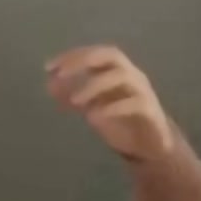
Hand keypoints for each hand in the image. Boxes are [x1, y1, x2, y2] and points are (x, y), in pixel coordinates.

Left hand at [46, 46, 174, 162]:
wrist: (152, 146)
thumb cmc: (122, 122)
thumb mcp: (92, 109)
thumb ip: (73, 97)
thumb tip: (50, 85)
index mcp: (117, 71)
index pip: (95, 54)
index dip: (72, 56)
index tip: (48, 67)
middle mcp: (132, 75)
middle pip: (111, 56)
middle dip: (83, 61)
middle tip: (61, 75)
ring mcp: (143, 91)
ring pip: (121, 76)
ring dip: (95, 85)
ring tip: (74, 101)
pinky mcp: (150, 111)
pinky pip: (134, 103)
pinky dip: (112, 108)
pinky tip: (94, 117)